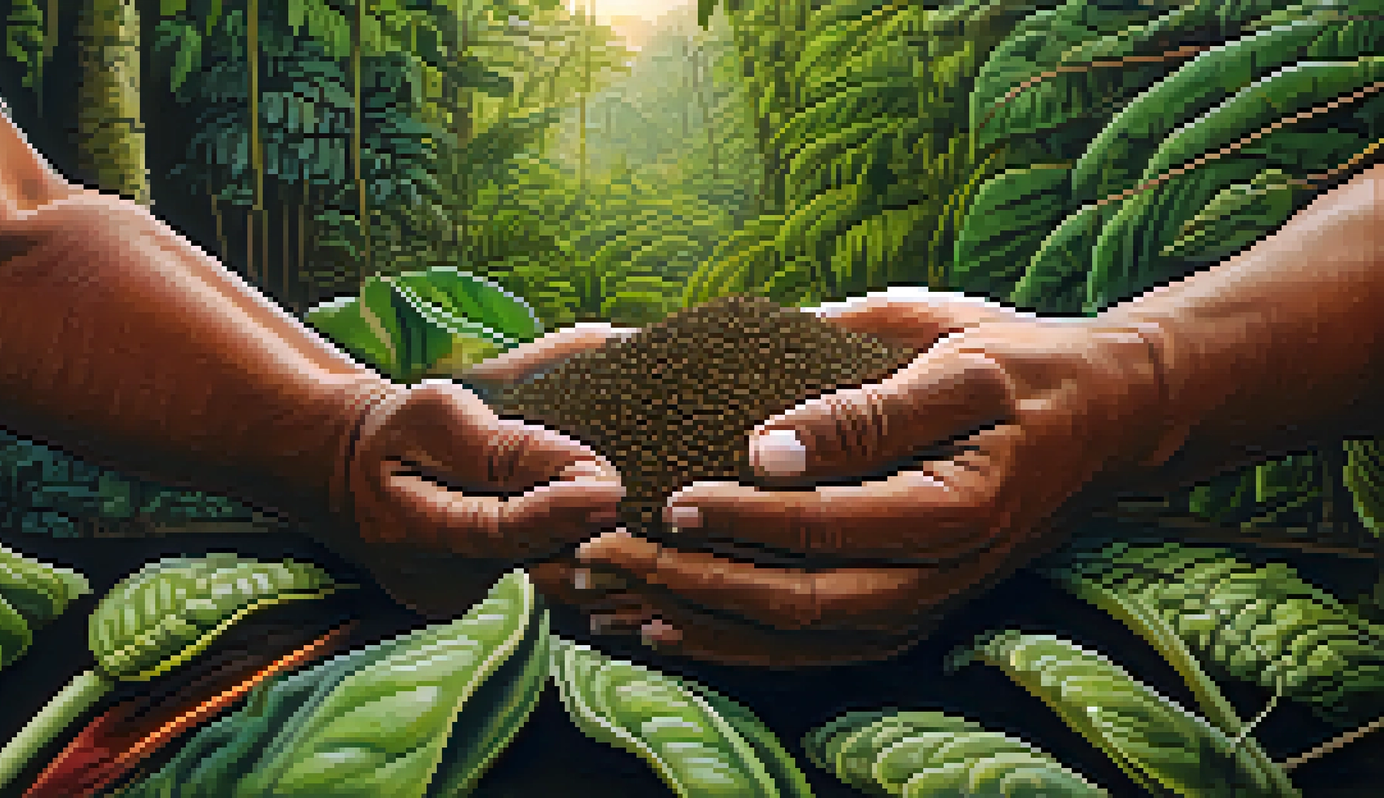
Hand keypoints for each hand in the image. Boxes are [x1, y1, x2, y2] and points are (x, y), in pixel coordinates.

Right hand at [326, 324, 637, 618]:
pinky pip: (530, 568)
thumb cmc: (394, 433)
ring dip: (572, 528)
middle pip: (530, 555)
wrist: (348, 474)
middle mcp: (435, 582)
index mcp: (411, 532)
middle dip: (581, 518)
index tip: (610, 489)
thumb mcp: (437, 414)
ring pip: (538, 564)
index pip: (501, 530)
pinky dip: (552, 538)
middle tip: (617, 485)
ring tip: (589, 492)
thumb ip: (506, 446)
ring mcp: (456, 599)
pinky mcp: (474, 600)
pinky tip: (558, 512)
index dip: (560, 511)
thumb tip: (583, 468)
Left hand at [567, 289, 1171, 666]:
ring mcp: (923, 604)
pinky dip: (734, 646)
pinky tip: (667, 632)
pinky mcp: (908, 611)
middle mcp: (938, 576)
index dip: (738, 519)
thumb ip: (863, 405)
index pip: (824, 526)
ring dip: (695, 626)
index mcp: (953, 508)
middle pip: (795, 603)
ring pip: (794, 640)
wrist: (1107, 419)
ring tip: (606, 605)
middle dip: (687, 586)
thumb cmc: (1027, 370)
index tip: (662, 499)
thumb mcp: (956, 358)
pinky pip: (811, 647)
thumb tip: (762, 443)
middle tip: (600, 560)